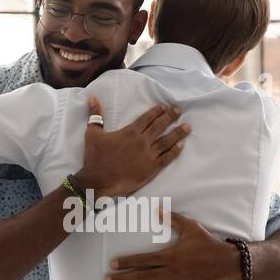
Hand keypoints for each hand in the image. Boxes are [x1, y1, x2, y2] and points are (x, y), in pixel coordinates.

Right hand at [74, 97, 189, 199]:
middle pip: (160, 126)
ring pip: (167, 141)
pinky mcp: (151, 169)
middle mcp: (142, 141)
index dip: (157, 111)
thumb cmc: (95, 158)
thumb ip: (95, 115)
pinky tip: (181, 146)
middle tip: (178, 110)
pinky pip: (167, 158)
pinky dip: (175, 151)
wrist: (99, 181)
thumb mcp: (92, 134)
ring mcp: (148, 155)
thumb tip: (93, 98)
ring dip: (178, 133)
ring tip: (187, 127)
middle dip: (170, 116)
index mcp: (130, 131)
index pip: (148, 117)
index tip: (165, 106)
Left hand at [104, 211, 243, 279]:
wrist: (225, 263)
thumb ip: (173, 219)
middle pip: (141, 276)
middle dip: (122, 279)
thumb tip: (158, 209)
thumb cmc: (207, 244)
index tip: (112, 264)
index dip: (126, 262)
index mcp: (169, 256)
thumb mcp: (191, 228)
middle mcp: (169, 271)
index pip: (142, 260)